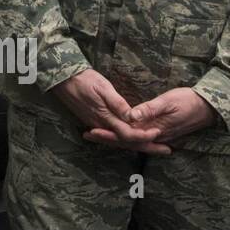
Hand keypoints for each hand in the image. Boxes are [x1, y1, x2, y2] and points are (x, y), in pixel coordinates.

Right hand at [51, 68, 169, 154]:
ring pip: (121, 141)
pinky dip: (127, 140)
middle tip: (166, 150)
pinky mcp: (94, 122)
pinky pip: (114, 137)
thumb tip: (133, 117)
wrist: (63, 79)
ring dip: (139, 145)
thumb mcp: (103, 87)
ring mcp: (97, 125)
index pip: (129, 134)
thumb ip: (118, 104)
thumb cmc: (84, 80)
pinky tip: (134, 140)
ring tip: (156, 147)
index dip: (145, 136)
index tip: (159, 133)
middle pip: (127, 142)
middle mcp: (102, 125)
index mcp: (106, 118)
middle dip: (148, 147)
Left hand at [95, 87, 216, 144]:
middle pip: (126, 141)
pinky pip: (139, 137)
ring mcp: (158, 135)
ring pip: (132, 140)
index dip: (108, 134)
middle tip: (86, 134)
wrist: (209, 107)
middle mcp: (154, 136)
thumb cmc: (189, 101)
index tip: (91, 131)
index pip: (126, 136)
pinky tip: (116, 133)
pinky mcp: (160, 132)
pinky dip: (125, 136)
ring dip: (114, 138)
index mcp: (153, 129)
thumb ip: (149, 109)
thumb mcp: (169, 101)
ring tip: (95, 134)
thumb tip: (130, 116)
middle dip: (106, 138)